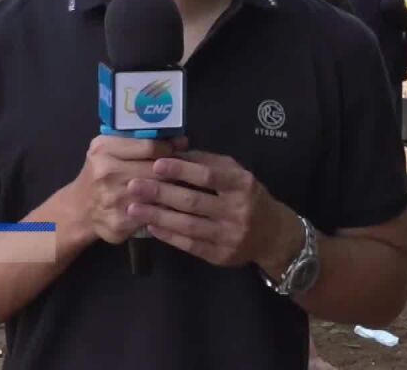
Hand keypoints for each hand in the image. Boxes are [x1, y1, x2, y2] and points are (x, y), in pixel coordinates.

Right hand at [71, 135, 186, 244]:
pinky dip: (165, 212)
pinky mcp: (120, 223)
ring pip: (158, 195)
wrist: (79, 209)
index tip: (180, 149)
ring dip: (174, 192)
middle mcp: (107, 174)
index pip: (150, 147)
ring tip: (183, 187)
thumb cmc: (99, 173)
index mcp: (105, 150)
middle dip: (176, 171)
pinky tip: (171, 208)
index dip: (170, 148)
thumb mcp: (107, 148)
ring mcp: (114, 200)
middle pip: (156, 171)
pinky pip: (153, 216)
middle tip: (187, 169)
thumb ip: (137, 141)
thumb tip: (180, 140)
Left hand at [124, 150, 302, 271]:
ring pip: (188, 226)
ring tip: (133, 208)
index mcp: (242, 185)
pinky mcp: (220, 256)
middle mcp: (238, 211)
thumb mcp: (236, 174)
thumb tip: (173, 151)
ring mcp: (230, 236)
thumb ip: (207, 162)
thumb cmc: (249, 196)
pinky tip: (150, 227)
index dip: (181, 169)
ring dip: (158, 216)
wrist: (273, 235)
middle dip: (160, 193)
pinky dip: (168, 236)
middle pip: (194, 201)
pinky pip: (190, 246)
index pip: (208, 176)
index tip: (156, 164)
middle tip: (133, 185)